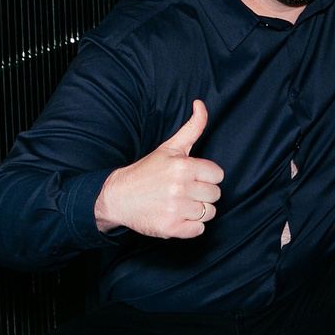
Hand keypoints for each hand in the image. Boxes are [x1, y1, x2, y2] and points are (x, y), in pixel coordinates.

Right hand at [93, 100, 224, 238]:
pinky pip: (199, 230)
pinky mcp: (170, 228)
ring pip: (209, 213)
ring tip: (180, 204)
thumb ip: (192, 128)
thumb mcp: (169, 148)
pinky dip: (190, 226)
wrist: (117, 197)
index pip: (218, 175)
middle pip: (215, 195)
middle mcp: (180, 188)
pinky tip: (177, 216)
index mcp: (183, 166)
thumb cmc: (147, 172)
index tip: (192, 177)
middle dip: (203, 193)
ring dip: (197, 210)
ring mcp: (175, 209)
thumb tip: (201, 104)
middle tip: (185, 191)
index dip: (207, 177)